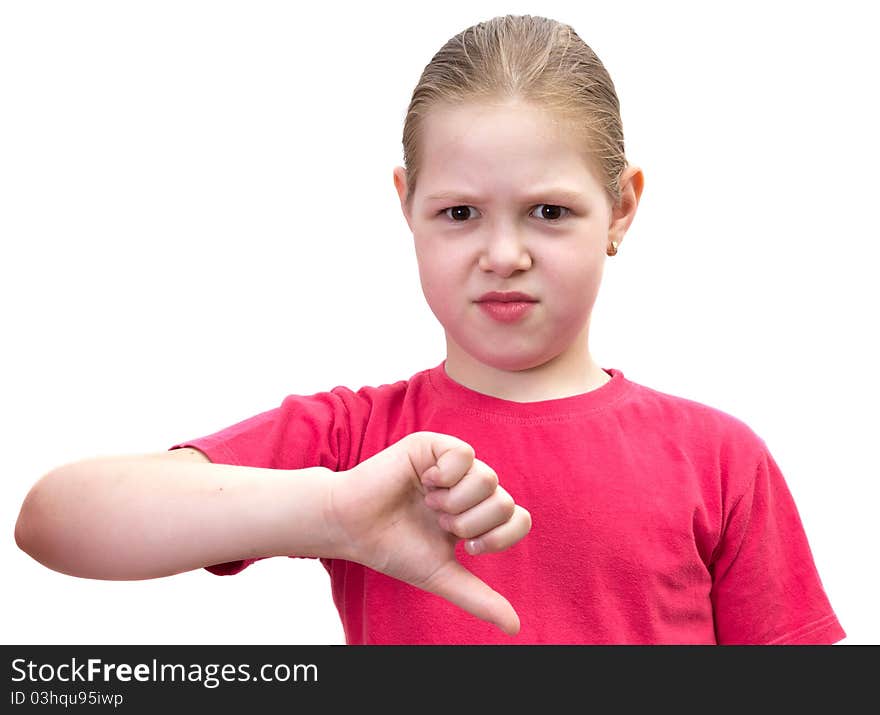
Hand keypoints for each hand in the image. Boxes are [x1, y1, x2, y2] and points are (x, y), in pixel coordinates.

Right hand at [326, 431, 530, 634]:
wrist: (353, 529)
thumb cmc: (393, 549)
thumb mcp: (441, 575)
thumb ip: (479, 598)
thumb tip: (515, 628)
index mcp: (477, 514)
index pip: (517, 519)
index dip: (498, 537)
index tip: (465, 546)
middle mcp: (469, 487)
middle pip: (504, 501)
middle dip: (469, 523)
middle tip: (439, 523)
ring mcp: (453, 465)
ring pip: (488, 479)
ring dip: (455, 502)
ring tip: (429, 504)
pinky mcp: (434, 446)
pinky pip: (465, 455)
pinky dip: (446, 475)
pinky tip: (425, 481)